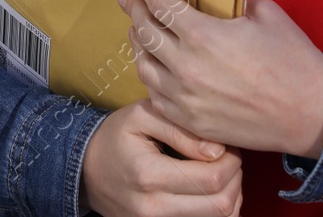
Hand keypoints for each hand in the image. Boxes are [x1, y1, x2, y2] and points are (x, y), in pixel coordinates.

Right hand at [82, 97, 241, 216]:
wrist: (87, 170)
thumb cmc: (117, 137)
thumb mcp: (142, 115)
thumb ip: (180, 128)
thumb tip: (218, 150)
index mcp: (148, 175)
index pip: (211, 178)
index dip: (231, 160)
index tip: (226, 144)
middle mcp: (153, 208)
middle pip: (220, 205)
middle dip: (235, 178)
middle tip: (230, 157)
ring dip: (230, 195)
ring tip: (221, 172)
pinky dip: (218, 210)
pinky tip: (212, 190)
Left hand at [116, 0, 322, 157]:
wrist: (312, 114)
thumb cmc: (294, 60)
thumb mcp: (265, 14)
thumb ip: (234, 4)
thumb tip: (220, 1)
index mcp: (203, 35)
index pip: (161, 4)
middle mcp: (186, 67)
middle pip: (145, 33)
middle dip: (134, 10)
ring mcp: (185, 99)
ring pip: (144, 67)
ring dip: (138, 45)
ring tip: (138, 32)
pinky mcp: (192, 123)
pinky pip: (156, 97)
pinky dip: (151, 78)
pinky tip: (154, 68)